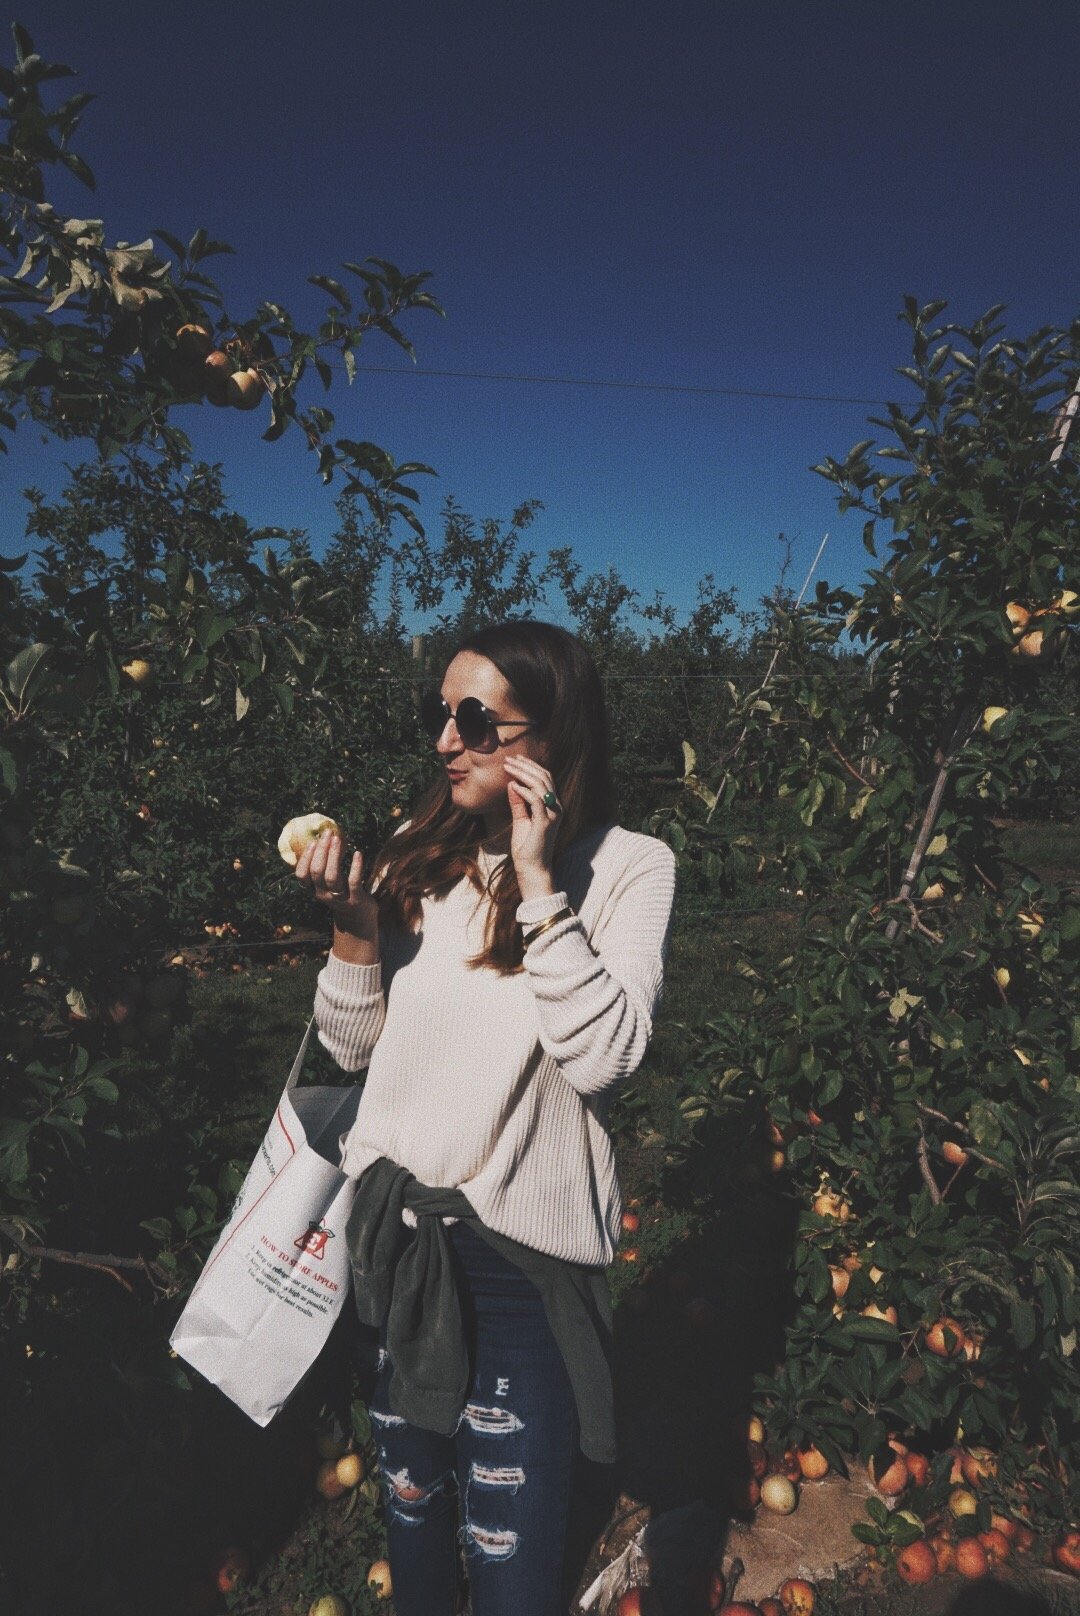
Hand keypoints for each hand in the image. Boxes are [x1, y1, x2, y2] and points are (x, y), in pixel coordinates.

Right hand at [295, 828, 377, 935]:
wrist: (358, 921)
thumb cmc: (342, 895)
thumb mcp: (327, 885)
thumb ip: (322, 869)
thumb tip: (321, 841)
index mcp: (314, 890)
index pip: (302, 875)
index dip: (305, 858)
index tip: (313, 841)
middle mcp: (323, 895)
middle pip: (317, 871)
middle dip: (321, 850)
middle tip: (328, 833)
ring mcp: (339, 899)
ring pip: (332, 877)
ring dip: (334, 856)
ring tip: (338, 839)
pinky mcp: (355, 900)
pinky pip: (354, 882)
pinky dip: (355, 867)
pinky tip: (357, 853)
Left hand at [503, 756, 559, 898]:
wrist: (532, 869)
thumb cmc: (526, 847)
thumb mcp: (520, 820)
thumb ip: (518, 803)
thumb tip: (511, 784)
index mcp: (552, 806)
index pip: (545, 779)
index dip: (531, 766)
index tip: (515, 759)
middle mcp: (556, 807)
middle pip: (544, 778)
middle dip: (526, 766)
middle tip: (509, 759)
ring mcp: (552, 814)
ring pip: (541, 785)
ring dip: (523, 774)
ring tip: (508, 768)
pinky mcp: (545, 822)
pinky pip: (536, 800)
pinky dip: (524, 791)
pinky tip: (512, 786)